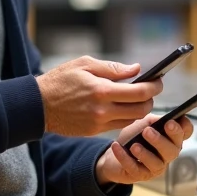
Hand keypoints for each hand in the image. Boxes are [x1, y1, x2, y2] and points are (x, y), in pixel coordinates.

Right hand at [36, 56, 162, 137]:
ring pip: (132, 120)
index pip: (140, 92)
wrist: (38, 104)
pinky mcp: (94, 131)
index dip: (154, 87)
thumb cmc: (60, 80)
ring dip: (140, 109)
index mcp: (102, 90)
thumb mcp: (85, 64)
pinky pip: (118, 125)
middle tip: (150, 90)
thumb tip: (136, 69)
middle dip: (151, 99)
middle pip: (141, 109)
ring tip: (137, 98)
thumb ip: (113, 68)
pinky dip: (126, 116)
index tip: (158, 81)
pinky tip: (122, 106)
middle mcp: (103, 109)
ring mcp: (99, 123)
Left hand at [95, 113, 192, 186]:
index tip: (170, 122)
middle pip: (173, 150)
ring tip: (134, 146)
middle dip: (161, 141)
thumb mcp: (142, 124)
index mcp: (171, 138)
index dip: (183, 128)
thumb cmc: (133, 137)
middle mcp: (167, 154)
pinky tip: (116, 146)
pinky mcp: (140, 175)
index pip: (186, 132)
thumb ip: (153, 121)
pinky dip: (124, 157)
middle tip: (147, 131)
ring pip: (156, 164)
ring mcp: (155, 167)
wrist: (114, 153)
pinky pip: (134, 168)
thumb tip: (162, 120)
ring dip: (145, 154)